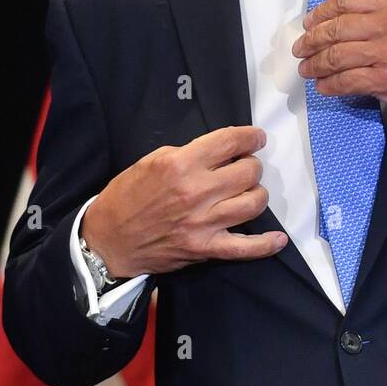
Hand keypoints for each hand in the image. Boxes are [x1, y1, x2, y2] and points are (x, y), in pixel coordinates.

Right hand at [80, 125, 287, 276]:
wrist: (108, 240)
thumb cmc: (126, 196)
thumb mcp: (151, 161)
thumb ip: (186, 154)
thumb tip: (219, 152)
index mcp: (181, 164)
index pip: (230, 142)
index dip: (251, 136)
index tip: (257, 138)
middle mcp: (197, 192)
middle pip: (249, 171)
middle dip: (251, 165)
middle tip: (244, 166)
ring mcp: (204, 223)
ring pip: (254, 203)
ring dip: (256, 193)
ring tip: (248, 191)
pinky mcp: (205, 248)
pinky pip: (246, 248)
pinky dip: (266, 245)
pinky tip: (278, 238)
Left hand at [292, 0, 386, 126]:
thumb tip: (352, 23)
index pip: (348, 0)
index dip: (322, 11)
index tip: (310, 21)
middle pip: (336, 28)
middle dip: (311, 39)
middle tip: (301, 48)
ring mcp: (385, 52)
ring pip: (336, 56)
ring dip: (315, 64)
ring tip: (307, 69)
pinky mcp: (384, 80)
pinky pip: (345, 81)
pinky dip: (329, 85)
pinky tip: (324, 87)